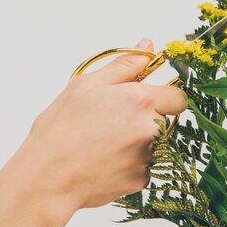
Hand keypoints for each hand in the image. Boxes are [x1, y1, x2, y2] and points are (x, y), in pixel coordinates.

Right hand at [0, 39, 185, 226]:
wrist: (47, 178)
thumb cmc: (60, 130)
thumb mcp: (86, 86)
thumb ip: (124, 65)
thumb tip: (148, 47)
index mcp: (139, 101)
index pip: (179, 98)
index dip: (165, 98)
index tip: (148, 101)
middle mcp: (150, 129)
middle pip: (165, 121)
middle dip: (147, 119)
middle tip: (112, 123)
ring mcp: (148, 156)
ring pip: (155, 144)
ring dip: (137, 142)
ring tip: (103, 144)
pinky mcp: (142, 179)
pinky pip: (144, 166)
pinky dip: (129, 163)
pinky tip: (104, 161)